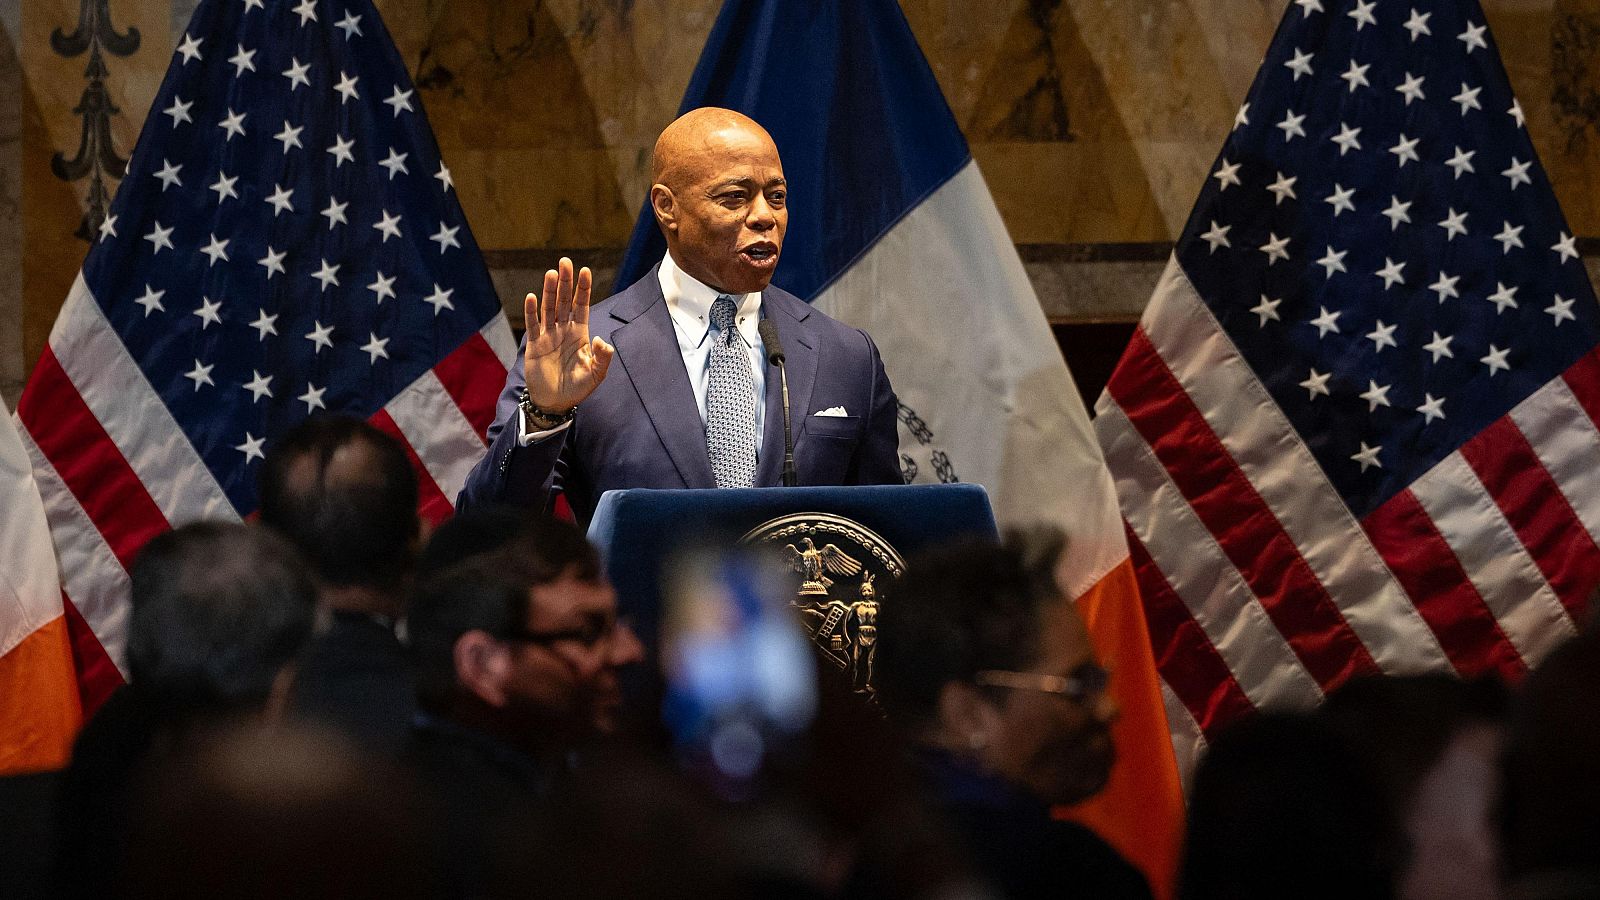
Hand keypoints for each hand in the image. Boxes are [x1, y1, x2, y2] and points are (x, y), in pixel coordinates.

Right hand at [523, 257, 614, 411]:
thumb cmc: (577, 389)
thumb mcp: (595, 375)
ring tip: (552, 273)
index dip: (583, 289)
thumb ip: (602, 358)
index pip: (582, 306)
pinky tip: (532, 297)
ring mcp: (548, 335)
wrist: (555, 402)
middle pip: (564, 301)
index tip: (585, 271)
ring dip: (550, 291)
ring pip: (549, 308)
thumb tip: (602, 340)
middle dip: (566, 282)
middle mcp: (564, 330)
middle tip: (565, 261)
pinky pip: (533, 325)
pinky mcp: (535, 345)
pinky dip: (532, 311)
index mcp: (580, 334)